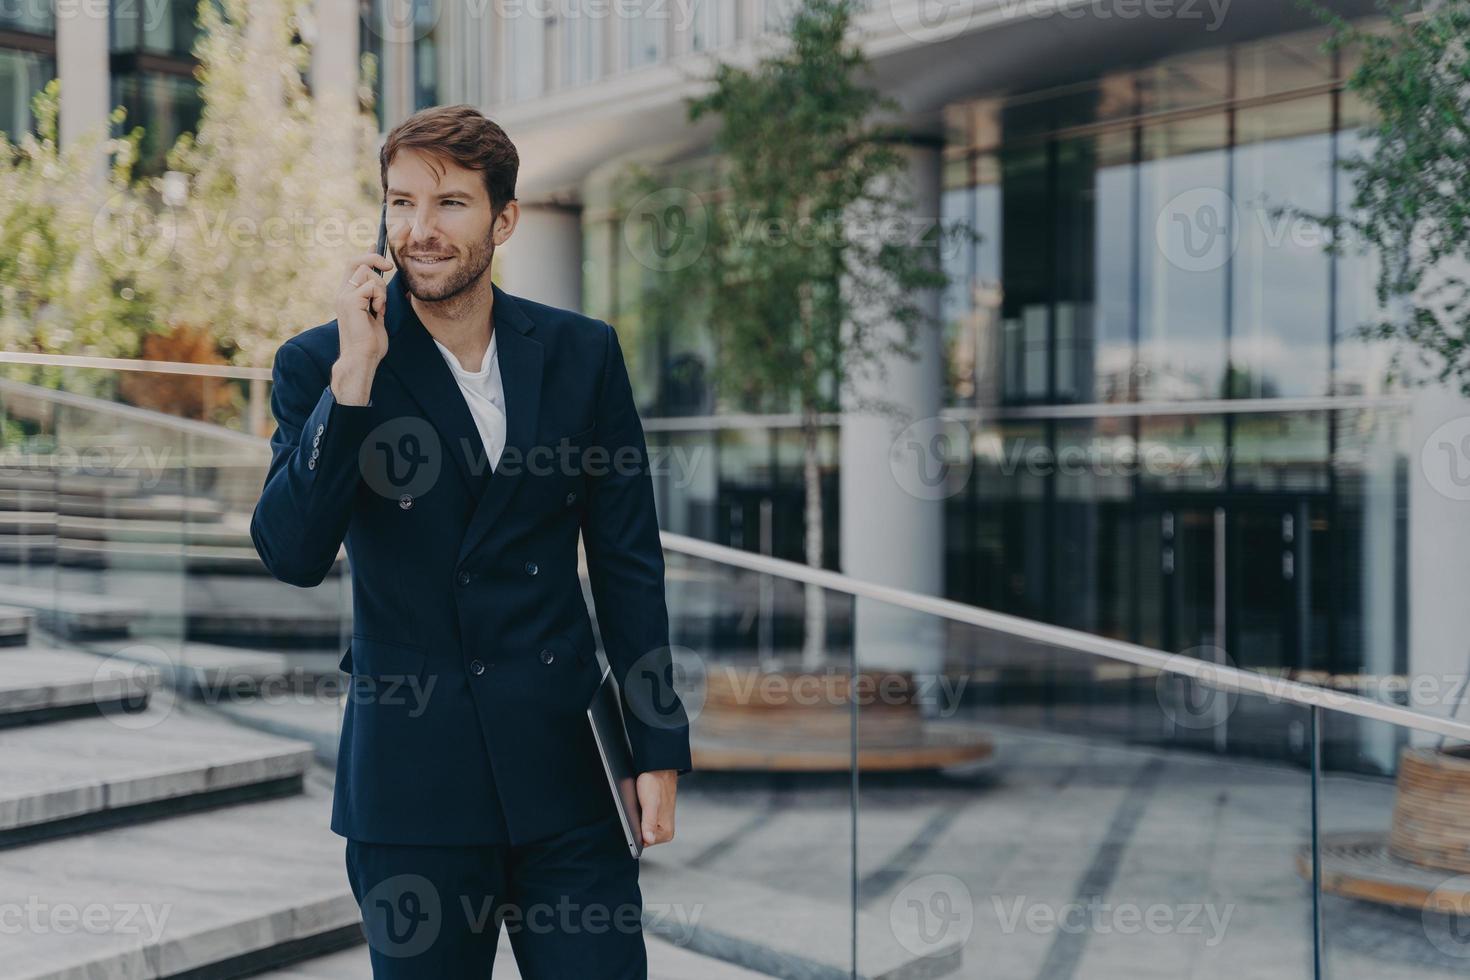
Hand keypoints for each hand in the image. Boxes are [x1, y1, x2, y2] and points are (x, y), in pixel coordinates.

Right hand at [333, 252, 391, 403]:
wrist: (362, 359)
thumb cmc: (370, 343)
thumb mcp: (377, 314)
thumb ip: (377, 297)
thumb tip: (384, 280)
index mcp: (346, 296)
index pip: (354, 266)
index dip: (366, 253)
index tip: (376, 242)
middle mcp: (341, 293)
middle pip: (356, 261)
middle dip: (374, 259)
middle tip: (389, 268)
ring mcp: (343, 296)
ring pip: (367, 273)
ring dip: (381, 288)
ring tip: (379, 307)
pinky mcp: (350, 301)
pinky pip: (371, 286)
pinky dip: (380, 297)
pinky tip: (377, 311)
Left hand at [636, 770, 677, 846]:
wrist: (658, 768)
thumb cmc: (655, 783)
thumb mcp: (650, 803)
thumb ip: (649, 823)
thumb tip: (648, 840)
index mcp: (666, 833)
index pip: (642, 843)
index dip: (633, 833)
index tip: (630, 821)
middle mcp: (664, 831)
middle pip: (641, 837)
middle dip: (634, 826)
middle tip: (634, 810)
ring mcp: (659, 824)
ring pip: (639, 829)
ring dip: (634, 820)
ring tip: (636, 806)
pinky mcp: (654, 817)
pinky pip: (641, 822)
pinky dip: (636, 815)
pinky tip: (636, 806)